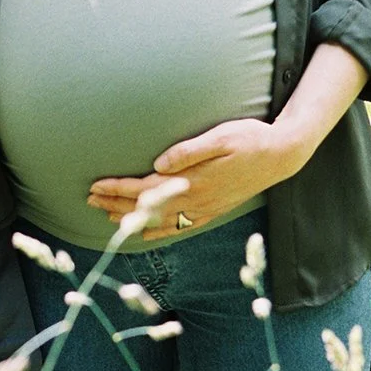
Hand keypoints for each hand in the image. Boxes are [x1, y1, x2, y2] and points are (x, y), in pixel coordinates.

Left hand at [89, 117, 309, 243]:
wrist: (281, 156)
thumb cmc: (250, 139)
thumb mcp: (221, 137)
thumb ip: (189, 151)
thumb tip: (158, 163)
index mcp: (193, 180)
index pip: (146, 188)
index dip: (118, 188)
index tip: (95, 185)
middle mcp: (195, 199)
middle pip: (147, 206)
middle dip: (116, 203)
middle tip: (89, 200)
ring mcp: (204, 208)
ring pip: (160, 219)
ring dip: (131, 218)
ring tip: (106, 215)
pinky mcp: (213, 210)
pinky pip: (179, 227)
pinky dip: (158, 232)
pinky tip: (145, 233)